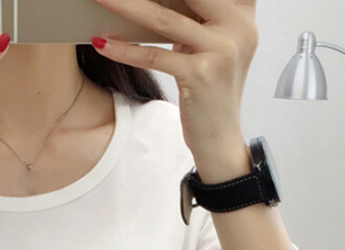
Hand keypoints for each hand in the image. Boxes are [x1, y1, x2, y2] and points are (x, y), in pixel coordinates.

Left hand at [90, 0, 257, 158]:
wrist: (220, 140)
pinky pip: (155, 55)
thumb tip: (151, 0)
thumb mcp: (210, 46)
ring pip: (163, 19)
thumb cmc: (210, 93)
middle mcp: (238, 27)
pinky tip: (103, 43)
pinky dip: (125, 49)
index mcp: (242, 14)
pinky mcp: (202, 75)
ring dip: (125, 6)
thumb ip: (196, 17)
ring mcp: (222, 50)